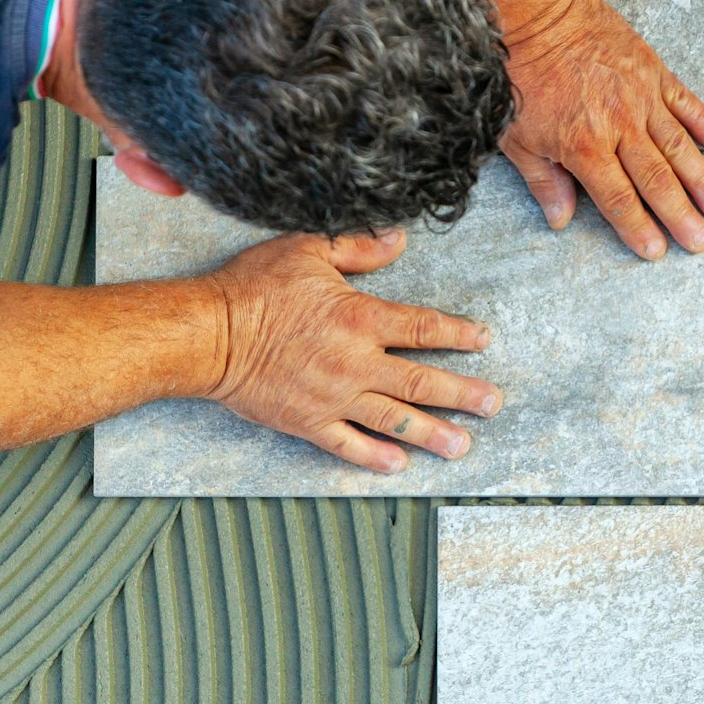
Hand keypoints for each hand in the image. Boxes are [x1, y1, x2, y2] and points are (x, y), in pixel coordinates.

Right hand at [204, 230, 502, 473]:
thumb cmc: (253, 288)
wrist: (209, 335)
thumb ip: (357, 246)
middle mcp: (354, 363)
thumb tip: (397, 239)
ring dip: (432, 434)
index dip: (458, 334)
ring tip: (462, 446)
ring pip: (394, 420)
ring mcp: (333, 397)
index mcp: (359, 319)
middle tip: (493, 404)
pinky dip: (375, 456)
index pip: (422, 328)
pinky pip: (348, 444)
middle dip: (463, 394)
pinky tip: (399, 464)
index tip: (483, 340)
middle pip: (421, 382)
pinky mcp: (307, 422)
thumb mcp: (307, 249)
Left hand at [500, 0, 703, 257]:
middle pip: (655, 179)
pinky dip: (702, 119)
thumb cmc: (520, 75)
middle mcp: (618, 126)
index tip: (656, 251)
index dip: (637, 227)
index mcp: (583, 147)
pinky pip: (683, 99)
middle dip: (681, 214)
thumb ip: (544, 180)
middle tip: (703, 240)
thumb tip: (560, 219)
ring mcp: (639, 96)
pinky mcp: (651, 69)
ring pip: (678, 145)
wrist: (536, 15)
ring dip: (702, 177)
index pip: (617, 198)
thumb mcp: (516, 137)